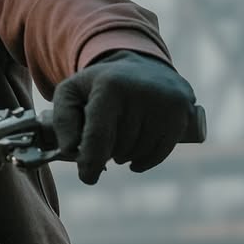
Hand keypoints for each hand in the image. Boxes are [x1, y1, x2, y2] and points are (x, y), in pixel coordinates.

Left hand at [51, 50, 195, 185]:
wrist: (142, 66)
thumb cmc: (100, 86)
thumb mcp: (71, 93)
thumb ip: (61, 120)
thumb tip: (70, 150)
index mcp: (109, 86)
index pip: (99, 135)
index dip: (90, 161)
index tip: (87, 177)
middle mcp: (140, 91)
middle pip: (119, 147)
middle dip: (107, 153)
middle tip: (103, 143)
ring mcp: (165, 102)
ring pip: (139, 152)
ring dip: (125, 156)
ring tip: (119, 141)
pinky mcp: (182, 112)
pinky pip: (161, 152)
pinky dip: (145, 161)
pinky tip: (135, 160)